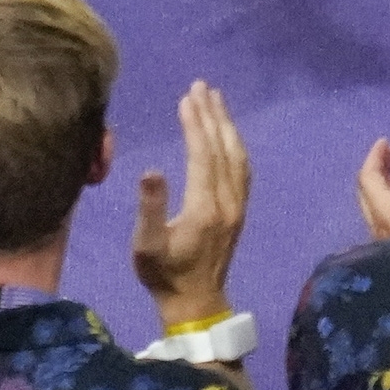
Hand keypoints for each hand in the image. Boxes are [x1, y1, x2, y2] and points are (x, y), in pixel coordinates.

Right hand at [129, 80, 251, 320]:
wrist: (196, 304)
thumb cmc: (164, 273)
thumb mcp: (146, 245)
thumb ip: (150, 208)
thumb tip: (151, 170)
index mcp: (204, 208)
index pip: (203, 155)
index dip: (195, 124)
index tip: (186, 97)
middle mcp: (227, 202)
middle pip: (223, 149)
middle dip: (212, 115)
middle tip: (201, 85)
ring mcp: (237, 207)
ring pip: (237, 157)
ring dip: (226, 125)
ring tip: (215, 99)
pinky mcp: (238, 211)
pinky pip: (242, 169)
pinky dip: (235, 144)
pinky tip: (228, 133)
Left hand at [352, 136, 389, 242]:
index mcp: (384, 213)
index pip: (367, 178)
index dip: (374, 157)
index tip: (386, 141)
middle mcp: (377, 226)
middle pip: (368, 191)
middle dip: (379, 168)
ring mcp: (383, 241)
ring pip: (378, 205)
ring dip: (388, 185)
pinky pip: (387, 217)